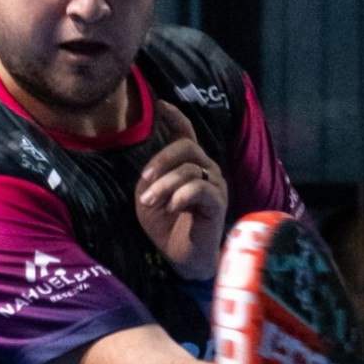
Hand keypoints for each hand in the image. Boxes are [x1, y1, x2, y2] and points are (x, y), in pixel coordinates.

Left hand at [135, 100, 227, 280]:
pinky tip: (172, 207)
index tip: (160, 104)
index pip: (186, 134)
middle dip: (161, 160)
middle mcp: (206, 169)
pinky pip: (199, 188)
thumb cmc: (167, 228)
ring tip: (150, 202)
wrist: (184, 259)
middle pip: (186, 147)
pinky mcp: (217, 202)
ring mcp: (214, 184)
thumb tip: (154, 170)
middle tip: (145, 180)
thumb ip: (150, 180)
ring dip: (164, 185)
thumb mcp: (149, 200)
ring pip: (189, 169)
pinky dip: (181, 195)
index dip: (175, 116)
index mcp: (189, 166)